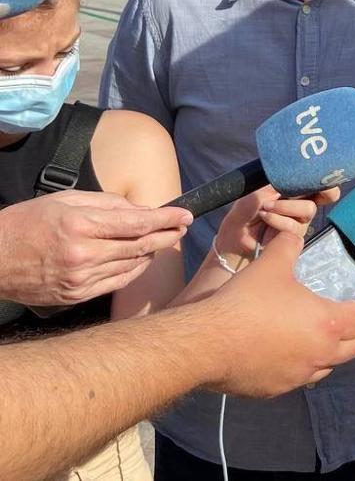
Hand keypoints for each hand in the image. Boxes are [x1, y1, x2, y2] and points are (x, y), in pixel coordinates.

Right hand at [0, 190, 190, 305]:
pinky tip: (140, 259)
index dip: (166, 219)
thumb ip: (107, 204)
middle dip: (166, 235)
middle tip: (182, 227)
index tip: (185, 214)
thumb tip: (142, 209)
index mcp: (79, 226)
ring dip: (151, 252)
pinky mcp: (76, 295)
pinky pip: (117, 282)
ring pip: (132, 265)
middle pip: (140, 246)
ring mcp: (80, 279)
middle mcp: (82, 255)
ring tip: (162, 239)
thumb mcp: (64, 200)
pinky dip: (134, 269)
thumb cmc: (26, 223)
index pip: (137, 223)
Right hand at [197, 229, 354, 396]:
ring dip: (326, 352)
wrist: (206, 343)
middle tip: (344, 319)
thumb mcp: (271, 265)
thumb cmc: (246, 302)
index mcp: (328, 324)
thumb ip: (288, 245)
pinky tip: (281, 352)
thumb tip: (294, 231)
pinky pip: (297, 378)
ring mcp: (298, 376)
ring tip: (312, 335)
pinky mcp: (275, 390)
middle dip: (354, 334)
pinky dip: (298, 366)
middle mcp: (320, 355)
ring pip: (326, 367)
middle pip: (353, 348)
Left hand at [215, 185, 338, 261]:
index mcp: (298, 188)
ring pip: (308, 209)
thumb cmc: (246, 209)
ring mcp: (301, 220)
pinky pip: (295, 225)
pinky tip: (264, 217)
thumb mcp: (260, 189)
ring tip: (265, 208)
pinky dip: (277, 219)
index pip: (323, 182)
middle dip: (304, 189)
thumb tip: (297, 177)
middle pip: (327, 195)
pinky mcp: (296, 236)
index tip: (319, 178)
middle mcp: (303, 203)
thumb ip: (281, 183)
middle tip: (286, 193)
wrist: (236, 233)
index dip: (328, 180)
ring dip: (284, 207)